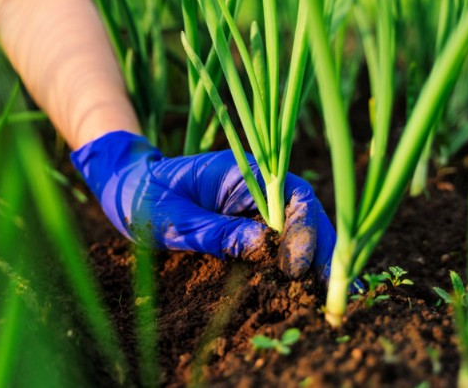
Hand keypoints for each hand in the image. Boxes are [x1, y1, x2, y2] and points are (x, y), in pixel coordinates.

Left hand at [71, 131, 336, 278]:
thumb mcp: (173, 218)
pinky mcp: (253, 225)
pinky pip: (286, 242)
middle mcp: (261, 185)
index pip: (292, 196)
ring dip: (319, 261)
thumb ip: (216, 232)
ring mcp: (259, 205)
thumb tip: (263, 248)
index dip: (303, 231)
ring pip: (303, 230)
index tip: (297, 267)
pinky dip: (303, 264)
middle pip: (308, 215)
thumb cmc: (147, 197)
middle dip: (324, 251)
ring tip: (336, 296)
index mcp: (245, 170)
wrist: (130, 190)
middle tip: (337, 291)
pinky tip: (318, 289)